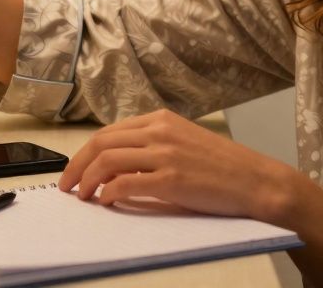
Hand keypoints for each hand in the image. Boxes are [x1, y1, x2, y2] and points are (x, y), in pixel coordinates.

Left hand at [58, 109, 302, 226]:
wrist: (256, 181)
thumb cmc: (222, 166)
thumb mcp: (183, 142)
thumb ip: (151, 146)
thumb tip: (116, 165)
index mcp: (160, 119)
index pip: (108, 132)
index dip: (84, 152)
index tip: (74, 170)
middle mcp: (159, 131)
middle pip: (101, 143)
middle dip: (76, 166)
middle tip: (66, 185)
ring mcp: (165, 154)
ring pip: (108, 161)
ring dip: (87, 181)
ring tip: (82, 197)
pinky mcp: (171, 179)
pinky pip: (126, 184)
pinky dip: (109, 194)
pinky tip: (106, 202)